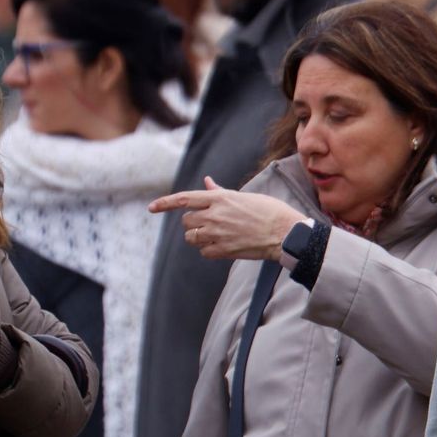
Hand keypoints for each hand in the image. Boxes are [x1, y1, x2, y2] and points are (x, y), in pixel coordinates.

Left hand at [149, 176, 306, 260]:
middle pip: (187, 222)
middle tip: (209, 224)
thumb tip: (207, 183)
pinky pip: (204, 252)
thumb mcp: (243, 196)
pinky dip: (209, 250)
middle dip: (194, 223)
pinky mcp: (224, 251)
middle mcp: (215, 215)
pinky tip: (223, 246)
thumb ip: (220, 193)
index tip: (152, 208)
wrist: (284, 232)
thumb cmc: (269, 211)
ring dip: (199, 237)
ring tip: (217, 235)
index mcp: (220, 199)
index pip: (184, 199)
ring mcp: (218, 234)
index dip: (165, 203)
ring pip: (192, 238)